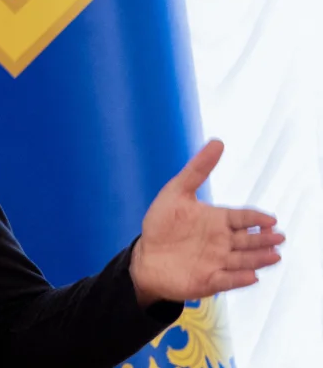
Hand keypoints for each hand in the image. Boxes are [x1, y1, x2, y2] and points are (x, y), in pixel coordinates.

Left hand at [130, 139, 283, 306]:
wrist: (144, 256)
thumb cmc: (161, 224)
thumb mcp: (176, 192)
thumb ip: (197, 169)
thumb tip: (218, 142)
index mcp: (217, 220)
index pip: (242, 218)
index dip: (256, 219)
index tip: (270, 219)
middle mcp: (222, 242)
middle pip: (248, 240)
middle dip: (263, 240)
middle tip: (278, 237)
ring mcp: (217, 262)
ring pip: (243, 260)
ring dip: (258, 259)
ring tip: (274, 256)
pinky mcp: (209, 281)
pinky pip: (227, 280)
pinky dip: (239, 279)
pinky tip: (251, 276)